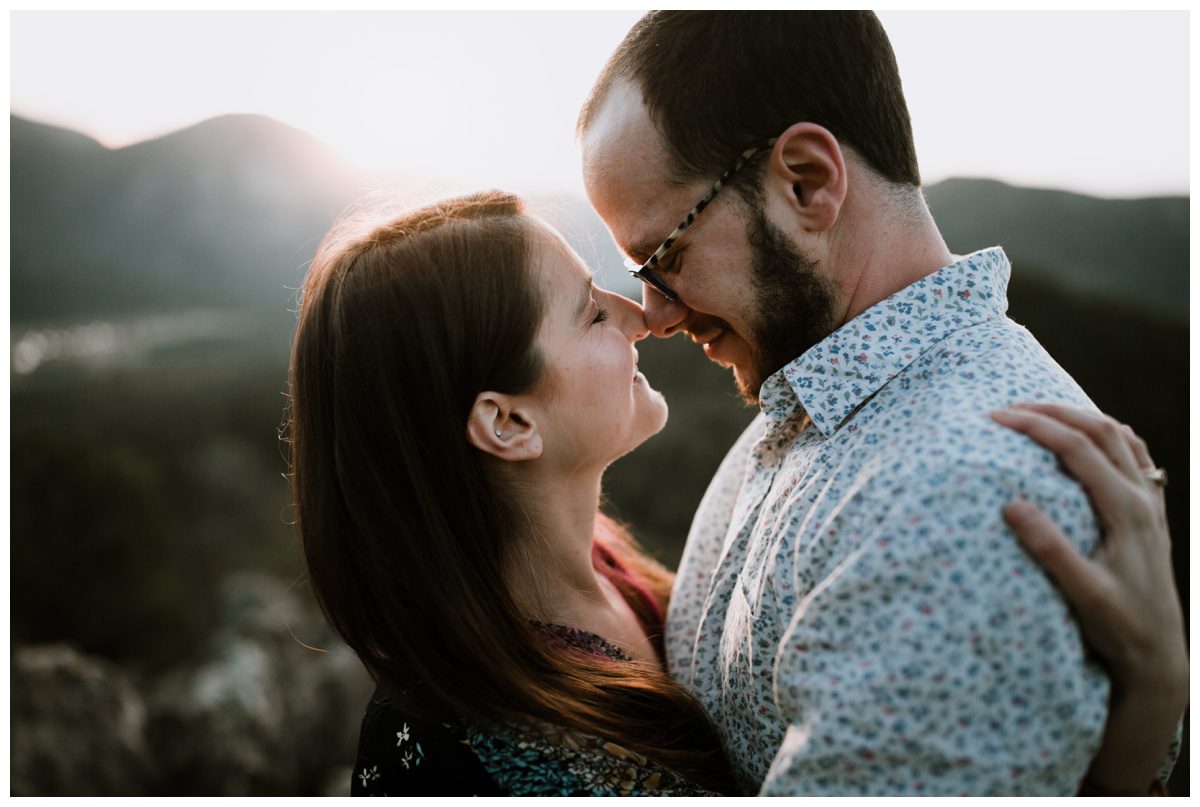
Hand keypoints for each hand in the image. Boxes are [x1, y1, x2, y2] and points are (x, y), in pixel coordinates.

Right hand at [990, 402, 1186, 792]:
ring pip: (1119, 436)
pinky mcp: (1150, 513)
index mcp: (1126, 511)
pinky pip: (1135, 455)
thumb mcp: (1080, 592)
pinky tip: (1087, 437)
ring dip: (1078, 417)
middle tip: (1009, 408)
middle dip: (1052, 411)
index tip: (997, 418)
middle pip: (1100, 430)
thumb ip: (1048, 548)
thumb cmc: (1117, 627)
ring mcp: (1151, 503)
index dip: (1036, 427)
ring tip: (1039, 414)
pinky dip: (1107, 434)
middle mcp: (1143, 499)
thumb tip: (1012, 504)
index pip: (1078, 449)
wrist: (1159, 653)